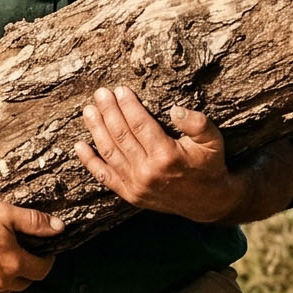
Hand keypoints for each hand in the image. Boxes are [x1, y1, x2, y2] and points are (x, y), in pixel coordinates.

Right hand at [0, 200, 60, 292]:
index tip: (44, 254)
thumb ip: (35, 221)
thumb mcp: (6, 213)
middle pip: (24, 283)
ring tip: (0, 262)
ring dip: (7, 280)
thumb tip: (59, 227)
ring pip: (3, 291)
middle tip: (22, 256)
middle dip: (28, 271)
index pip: (42, 271)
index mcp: (13, 264)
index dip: (47, 261)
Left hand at [76, 87, 240, 222]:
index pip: (140, 124)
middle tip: (100, 94)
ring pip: (110, 152)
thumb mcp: (213, 141)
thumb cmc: (209, 166)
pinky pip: (105, 177)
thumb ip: (197, 123)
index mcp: (167, 156)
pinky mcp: (130, 195)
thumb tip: (175, 110)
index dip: (128, 106)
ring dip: (96, 130)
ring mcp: (136, 186)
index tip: (120, 90)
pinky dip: (90, 162)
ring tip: (89, 111)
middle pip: (121, 135)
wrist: (208, 202)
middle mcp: (148, 172)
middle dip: (109, 112)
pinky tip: (79, 146)